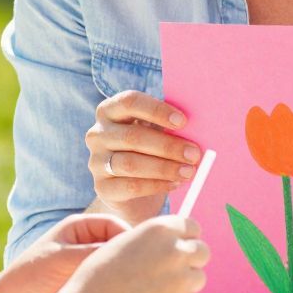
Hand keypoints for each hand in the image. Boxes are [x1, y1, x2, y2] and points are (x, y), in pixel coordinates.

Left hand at [0, 213, 126, 292]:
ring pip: (116, 268)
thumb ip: (95, 252)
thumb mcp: (63, 259)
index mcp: (79, 227)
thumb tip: (130, 251)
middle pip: (119, 246)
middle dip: (126, 259)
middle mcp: (87, 245)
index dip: (128, 238)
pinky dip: (116, 290)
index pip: (115, 225)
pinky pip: (111, 286)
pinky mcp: (90, 287)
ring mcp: (89, 266)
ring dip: (120, 277)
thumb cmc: (30, 277)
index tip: (136, 256)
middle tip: (132, 274)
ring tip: (123, 289)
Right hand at [61, 215, 210, 292]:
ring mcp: (184, 279)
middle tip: (171, 272)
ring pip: (197, 278)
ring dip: (183, 284)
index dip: (185, 237)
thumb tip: (173, 242)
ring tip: (154, 292)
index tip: (180, 246)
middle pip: (202, 251)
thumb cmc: (100, 277)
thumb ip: (153, 240)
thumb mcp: (124, 243)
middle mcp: (177, 250)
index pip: (192, 226)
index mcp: (161, 229)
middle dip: (190, 260)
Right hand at [86, 91, 200, 220]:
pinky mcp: (102, 187)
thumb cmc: (149, 150)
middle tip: (194, 154)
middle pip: (132, 136)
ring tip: (188, 171)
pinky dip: (157, 185)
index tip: (183, 121)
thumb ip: (167, 125)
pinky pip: (131, 186)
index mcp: (110, 110)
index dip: (157, 110)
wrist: (134, 190)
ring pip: (130, 163)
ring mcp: (96, 161)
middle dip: (167, 146)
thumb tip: (196, 126)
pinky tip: (174, 183)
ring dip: (164, 168)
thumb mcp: (155, 132)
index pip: (129, 102)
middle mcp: (98, 134)